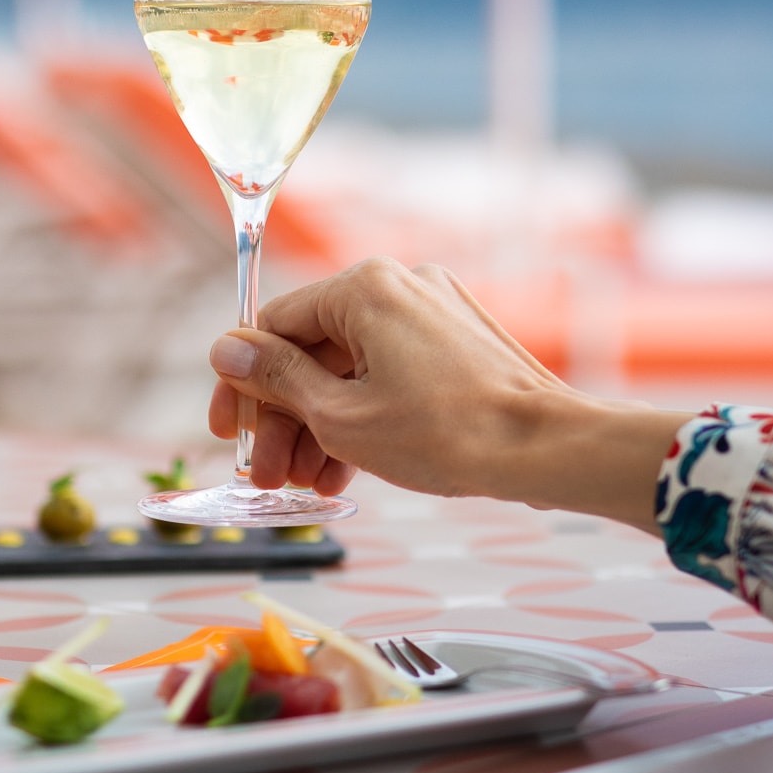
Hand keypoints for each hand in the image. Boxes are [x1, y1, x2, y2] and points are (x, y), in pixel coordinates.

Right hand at [204, 259, 682, 532]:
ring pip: (352, 367)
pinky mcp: (458, 343)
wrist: (545, 449)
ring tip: (304, 486)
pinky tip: (343, 472)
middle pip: (314, 350)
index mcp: (365, 287)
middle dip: (285, 419)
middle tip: (266, 475)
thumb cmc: (447, 434)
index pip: (275, 325)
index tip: (228, 433)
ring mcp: (433, 313)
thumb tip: (227, 348)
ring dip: (321, 425)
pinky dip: (364, 415)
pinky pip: (390, 373)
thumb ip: (277, 379)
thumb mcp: (341, 415)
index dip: (244, 384)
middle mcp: (400, 286)